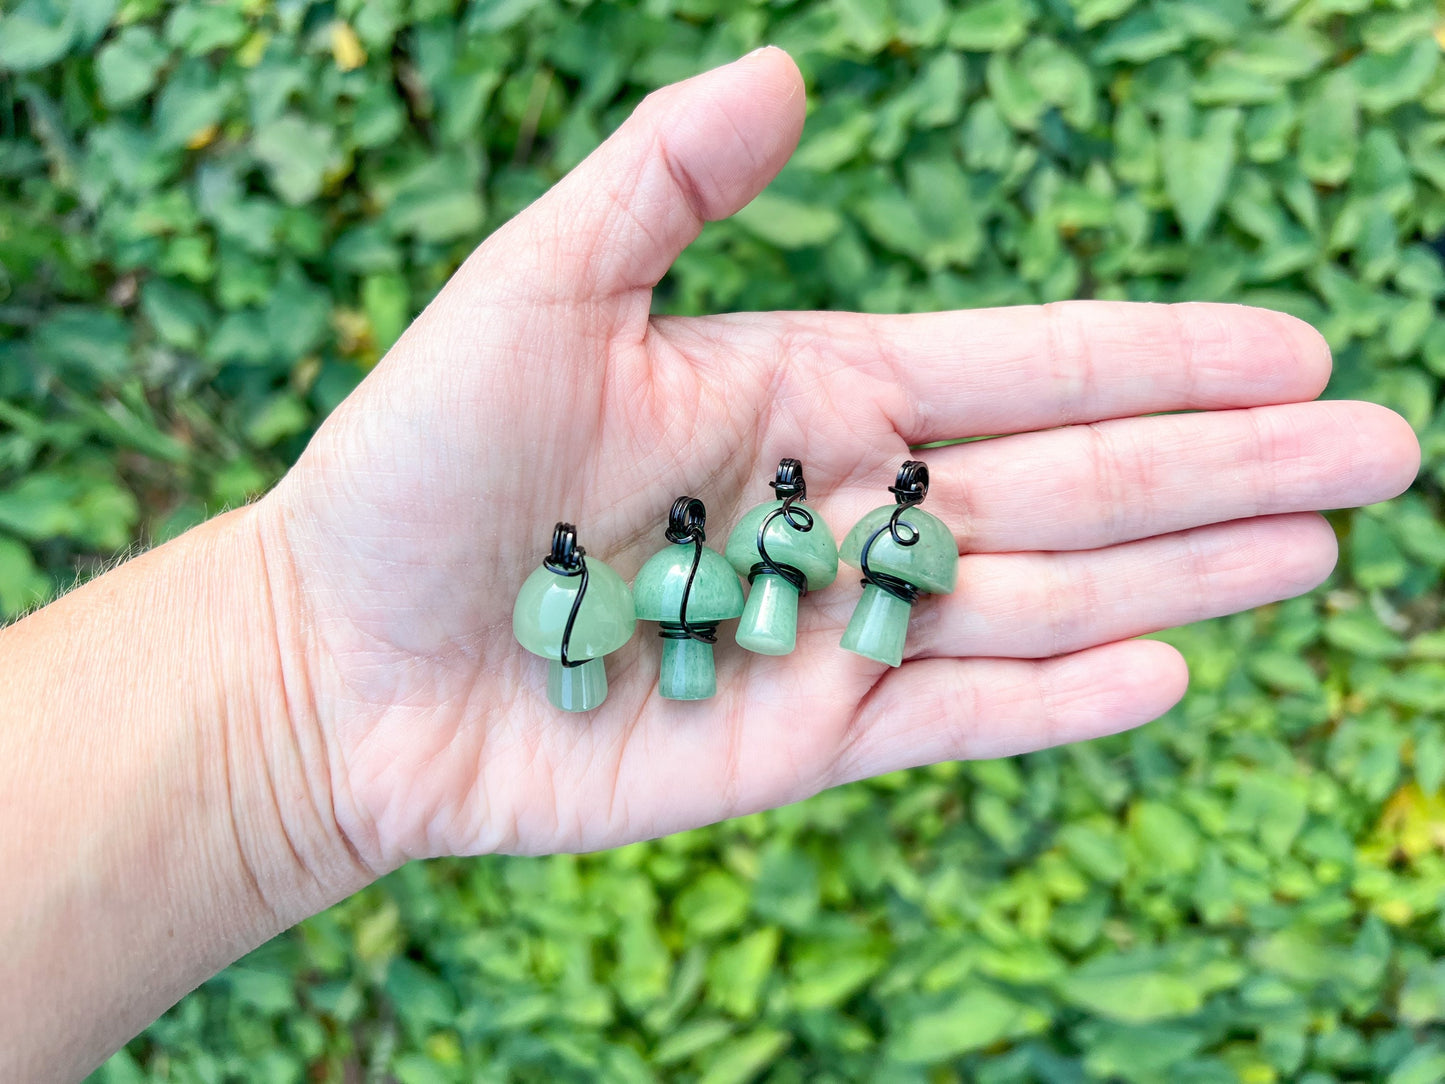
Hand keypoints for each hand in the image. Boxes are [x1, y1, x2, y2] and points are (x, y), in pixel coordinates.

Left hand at [254, 48, 1418, 868]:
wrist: (341, 657)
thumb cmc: (415, 468)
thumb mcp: (528, 292)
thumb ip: (658, 187)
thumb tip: (792, 70)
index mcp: (805, 390)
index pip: (1022, 365)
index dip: (1159, 356)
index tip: (1290, 341)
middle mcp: (845, 507)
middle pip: (1072, 479)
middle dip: (1227, 461)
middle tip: (1382, 445)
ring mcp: (834, 630)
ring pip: (1041, 595)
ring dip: (1184, 569)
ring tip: (1321, 544)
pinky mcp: (801, 738)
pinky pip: (953, 716)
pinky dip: (1057, 696)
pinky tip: (1167, 666)